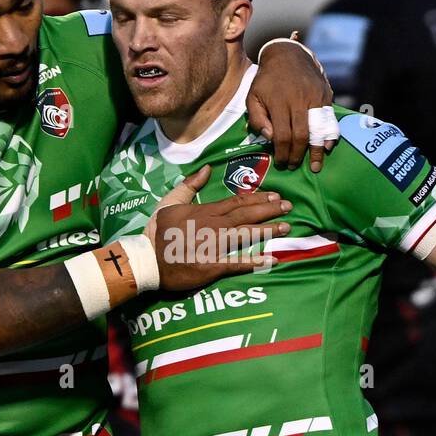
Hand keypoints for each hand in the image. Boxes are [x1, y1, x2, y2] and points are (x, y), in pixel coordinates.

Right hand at [145, 165, 291, 289]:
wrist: (147, 261)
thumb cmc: (157, 233)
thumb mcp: (169, 203)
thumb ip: (188, 186)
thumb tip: (206, 168)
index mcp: (205, 211)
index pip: (237, 202)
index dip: (258, 198)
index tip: (275, 196)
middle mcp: (213, 226)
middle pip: (246, 215)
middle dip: (269, 210)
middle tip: (289, 207)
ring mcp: (213, 246)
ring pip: (245, 235)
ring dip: (267, 231)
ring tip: (286, 227)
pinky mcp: (212, 266)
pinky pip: (237, 263)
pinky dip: (255, 261)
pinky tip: (273, 259)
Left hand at [247, 40, 334, 172]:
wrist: (287, 55)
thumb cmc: (267, 80)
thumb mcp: (253, 96)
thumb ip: (258, 119)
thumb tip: (270, 138)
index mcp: (279, 102)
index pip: (282, 136)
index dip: (282, 153)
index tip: (281, 163)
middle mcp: (299, 101)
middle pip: (301, 136)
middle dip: (297, 156)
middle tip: (293, 166)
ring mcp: (315, 98)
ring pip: (318, 129)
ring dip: (317, 151)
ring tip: (316, 166)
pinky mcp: (326, 95)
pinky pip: (330, 119)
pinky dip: (330, 135)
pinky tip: (327, 147)